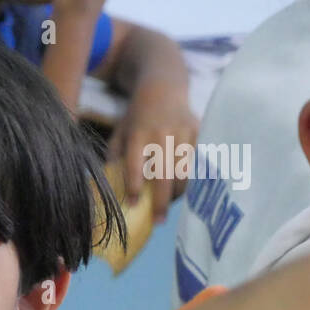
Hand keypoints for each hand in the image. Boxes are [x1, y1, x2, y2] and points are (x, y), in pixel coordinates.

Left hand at [110, 80, 197, 222]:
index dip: (134, 186)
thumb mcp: (119, 134)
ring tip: (168, 205)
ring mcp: (183, 132)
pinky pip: (198, 163)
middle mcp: (161, 134)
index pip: (135, 165)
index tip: (132, 204)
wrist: (163, 88)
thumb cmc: (137, 118)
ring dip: (177, 193)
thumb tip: (110, 189)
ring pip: (184, 172)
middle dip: (161, 201)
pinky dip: (191, 179)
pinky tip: (183, 190)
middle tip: (158, 221)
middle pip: (164, 174)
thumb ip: (115, 158)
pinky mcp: (199, 132)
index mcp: (138, 134)